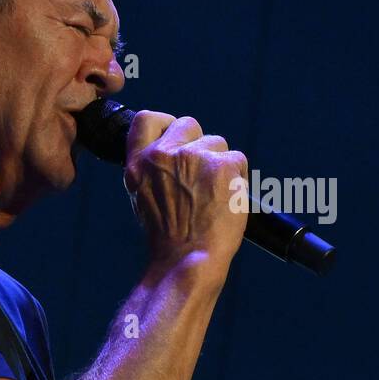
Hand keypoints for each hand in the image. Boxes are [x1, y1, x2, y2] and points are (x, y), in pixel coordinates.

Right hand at [123, 111, 248, 274]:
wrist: (188, 259)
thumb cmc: (168, 238)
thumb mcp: (144, 198)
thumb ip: (154, 170)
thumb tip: (176, 152)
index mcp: (139, 164)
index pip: (147, 120)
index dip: (165, 123)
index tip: (176, 135)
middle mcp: (164, 155)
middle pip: (189, 125)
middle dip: (199, 143)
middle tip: (203, 174)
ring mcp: (194, 157)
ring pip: (217, 144)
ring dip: (220, 164)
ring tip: (214, 196)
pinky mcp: (223, 166)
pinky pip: (238, 160)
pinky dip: (239, 179)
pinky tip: (229, 200)